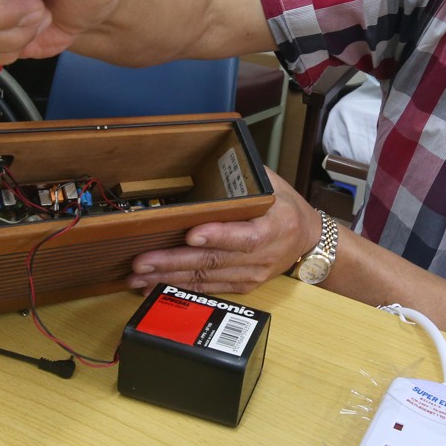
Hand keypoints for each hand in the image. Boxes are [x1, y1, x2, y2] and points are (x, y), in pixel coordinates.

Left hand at [128, 169, 323, 293]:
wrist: (308, 240)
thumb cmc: (285, 207)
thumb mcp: (273, 185)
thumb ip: (244, 177)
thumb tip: (209, 157)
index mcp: (274, 227)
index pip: (245, 236)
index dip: (217, 236)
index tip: (190, 234)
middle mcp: (263, 256)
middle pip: (215, 261)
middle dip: (174, 261)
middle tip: (142, 261)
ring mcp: (251, 275)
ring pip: (206, 278)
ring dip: (169, 277)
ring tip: (138, 275)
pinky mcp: (242, 286)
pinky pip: (208, 288)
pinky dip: (179, 287)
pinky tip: (154, 284)